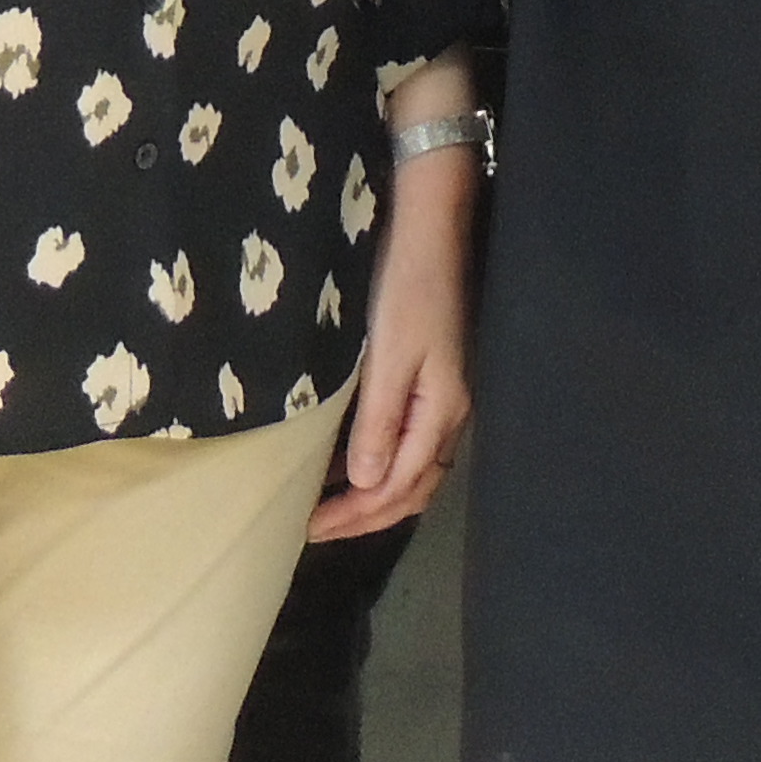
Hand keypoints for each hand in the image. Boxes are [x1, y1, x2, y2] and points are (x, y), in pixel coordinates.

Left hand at [309, 153, 474, 540]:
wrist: (433, 231)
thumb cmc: (407, 289)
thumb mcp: (389, 355)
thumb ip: (378, 420)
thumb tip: (364, 484)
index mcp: (441, 412)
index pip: (399, 487)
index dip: (357, 515)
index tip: (311, 529)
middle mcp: (449, 414)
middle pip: (413, 488)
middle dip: (367, 517)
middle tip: (318, 531)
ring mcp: (444, 398)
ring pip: (414, 470)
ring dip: (375, 496)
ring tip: (332, 507)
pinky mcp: (433, 381)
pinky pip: (409, 444)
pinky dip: (381, 465)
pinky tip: (351, 461)